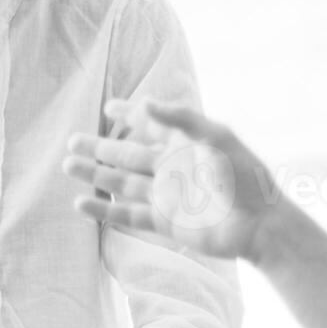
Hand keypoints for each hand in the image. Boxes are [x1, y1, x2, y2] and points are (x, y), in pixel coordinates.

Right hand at [62, 98, 285, 263]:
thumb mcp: (216, 138)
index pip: (150, 124)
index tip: (108, 108)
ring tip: (67, 165)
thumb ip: (181, 119)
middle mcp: (171, 168)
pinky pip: (127, 214)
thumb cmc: (244, 176)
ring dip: (95, 175)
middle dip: (100, 147)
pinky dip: (103, 210)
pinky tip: (81, 204)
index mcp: (185, 143)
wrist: (259, 224)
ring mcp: (166, 196)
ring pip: (121, 183)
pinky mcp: (164, 222)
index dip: (129, 115)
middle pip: (127, 154)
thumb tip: (144, 102)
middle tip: (72, 140)